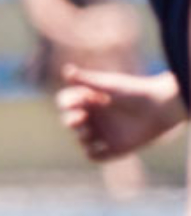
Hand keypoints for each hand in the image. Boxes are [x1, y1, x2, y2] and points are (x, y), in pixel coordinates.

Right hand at [55, 65, 184, 160]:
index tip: (77, 101)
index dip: (67, 103)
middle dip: (70, 120)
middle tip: (80, 118)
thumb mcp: (108, 84)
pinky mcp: (115, 148)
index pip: (67, 102)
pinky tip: (94, 149)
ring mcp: (103, 133)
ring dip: (80, 137)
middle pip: (70, 121)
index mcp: (89, 100)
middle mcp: (94, 117)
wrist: (160, 108)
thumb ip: (87, 79)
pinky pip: (96, 156)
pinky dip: (92, 155)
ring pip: (81, 139)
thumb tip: (67, 71)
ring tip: (88, 132)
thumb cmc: (134, 92)